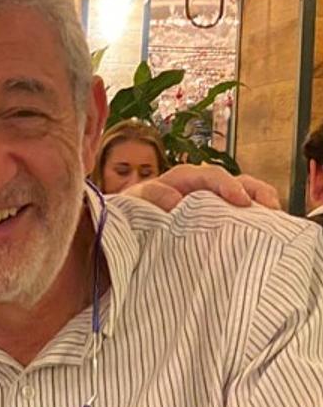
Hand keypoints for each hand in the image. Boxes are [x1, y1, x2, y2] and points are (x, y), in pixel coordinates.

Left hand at [123, 164, 280, 211]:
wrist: (131, 221)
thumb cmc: (136, 207)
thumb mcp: (138, 199)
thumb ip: (153, 196)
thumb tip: (175, 201)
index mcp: (184, 178)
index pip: (212, 175)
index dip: (228, 185)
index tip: (240, 200)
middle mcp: (203, 186)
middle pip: (236, 181)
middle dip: (255, 192)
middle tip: (269, 208)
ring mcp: (212, 201)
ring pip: (244, 195)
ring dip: (261, 204)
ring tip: (274, 218)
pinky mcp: (216, 217)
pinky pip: (239, 214)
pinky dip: (254, 219)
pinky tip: (265, 231)